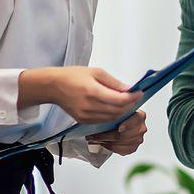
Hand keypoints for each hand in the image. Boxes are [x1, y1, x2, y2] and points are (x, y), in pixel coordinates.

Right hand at [22, 66, 141, 124]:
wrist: (53, 86)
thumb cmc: (72, 76)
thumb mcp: (96, 72)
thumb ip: (114, 83)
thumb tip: (129, 89)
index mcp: (93, 91)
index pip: (119, 100)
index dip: (132, 98)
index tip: (139, 93)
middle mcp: (89, 106)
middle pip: (118, 111)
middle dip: (129, 105)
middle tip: (135, 98)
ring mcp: (85, 115)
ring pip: (112, 118)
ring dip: (122, 111)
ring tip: (126, 102)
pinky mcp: (83, 120)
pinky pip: (103, 120)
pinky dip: (111, 115)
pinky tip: (114, 107)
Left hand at [86, 111, 146, 155]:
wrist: (122, 123)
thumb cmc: (118, 115)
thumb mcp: (118, 108)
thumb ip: (115, 109)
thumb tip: (102, 110)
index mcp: (140, 116)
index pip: (135, 120)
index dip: (128, 125)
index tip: (120, 128)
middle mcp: (141, 128)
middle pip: (123, 135)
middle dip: (106, 136)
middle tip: (93, 136)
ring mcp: (138, 139)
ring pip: (119, 144)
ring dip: (105, 142)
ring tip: (94, 140)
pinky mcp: (133, 148)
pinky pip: (120, 151)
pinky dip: (110, 147)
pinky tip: (103, 143)